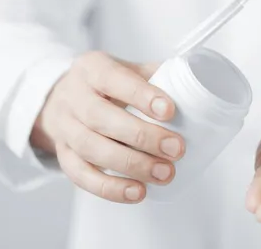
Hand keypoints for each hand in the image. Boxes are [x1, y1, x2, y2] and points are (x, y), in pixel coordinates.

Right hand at [30, 51, 184, 203]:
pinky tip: (137, 192)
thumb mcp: (128, 69)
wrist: (62, 97)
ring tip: (164, 174)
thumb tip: (198, 87)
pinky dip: (110, 188)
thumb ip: (157, 76)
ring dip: (131, 165)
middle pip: (100, 117)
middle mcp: (72, 96)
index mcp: (92, 68)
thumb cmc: (108, 84)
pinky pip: (81, 175)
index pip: (112, 78)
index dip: (140, 95)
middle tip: (176, 149)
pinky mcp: (63, 155)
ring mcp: (64, 127)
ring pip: (90, 149)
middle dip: (141, 136)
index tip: (169, 111)